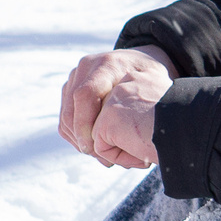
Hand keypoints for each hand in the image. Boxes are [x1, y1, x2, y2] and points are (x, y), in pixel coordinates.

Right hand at [59, 46, 174, 165]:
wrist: (141, 61)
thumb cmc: (151, 77)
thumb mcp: (154, 85)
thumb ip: (142, 104)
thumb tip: (133, 136)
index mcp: (106, 64)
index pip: (85, 95)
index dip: (85, 124)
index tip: (94, 147)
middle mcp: (86, 68)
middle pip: (71, 109)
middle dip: (82, 138)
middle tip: (101, 158)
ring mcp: (75, 77)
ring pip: (66, 116)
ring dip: (78, 140)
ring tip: (101, 155)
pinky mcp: (70, 88)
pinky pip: (66, 117)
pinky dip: (76, 135)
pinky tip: (94, 147)